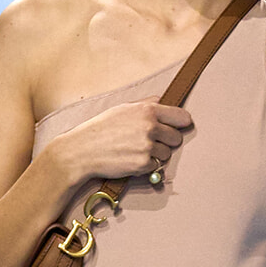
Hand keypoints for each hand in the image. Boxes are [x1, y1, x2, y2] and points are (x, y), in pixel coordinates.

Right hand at [59, 99, 192, 185]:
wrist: (83, 150)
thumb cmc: (101, 128)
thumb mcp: (123, 108)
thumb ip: (146, 104)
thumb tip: (163, 100)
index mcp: (147, 110)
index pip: (181, 116)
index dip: (182, 123)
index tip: (181, 126)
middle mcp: (150, 127)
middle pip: (176, 138)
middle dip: (167, 141)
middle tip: (151, 141)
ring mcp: (147, 146)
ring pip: (167, 154)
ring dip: (156, 155)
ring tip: (137, 150)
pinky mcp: (143, 164)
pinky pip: (155, 166)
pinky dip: (146, 166)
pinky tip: (131, 159)